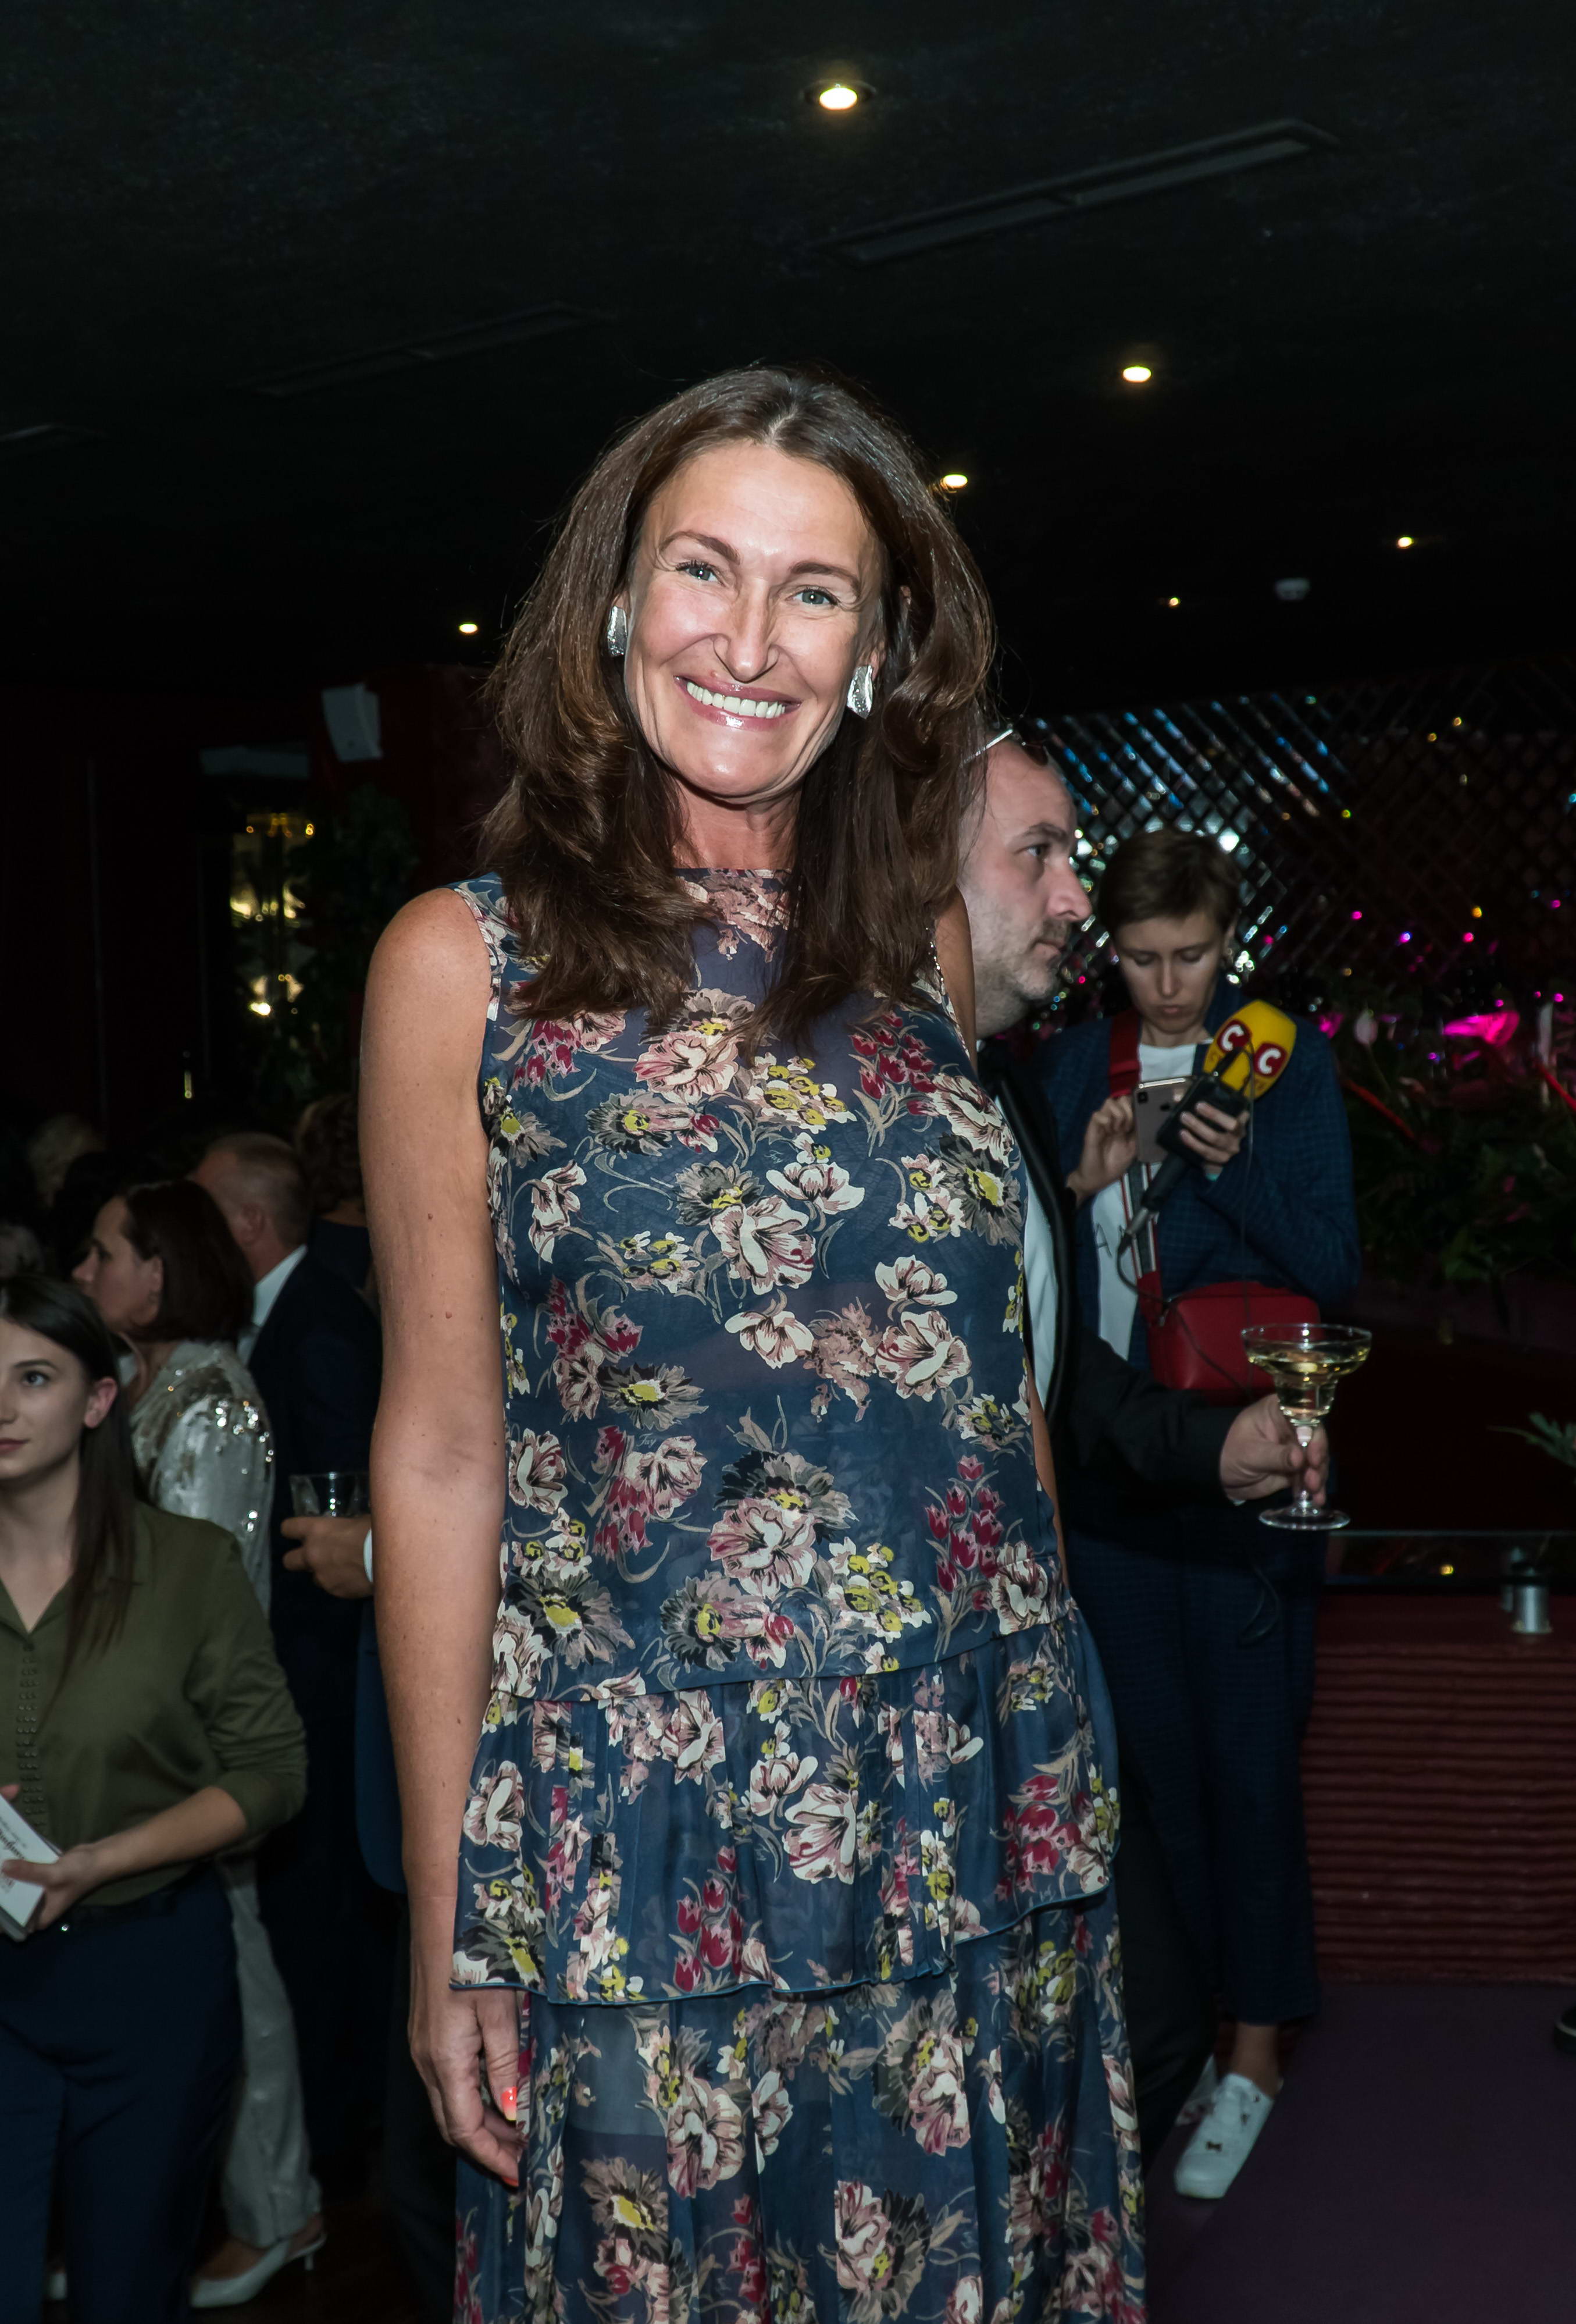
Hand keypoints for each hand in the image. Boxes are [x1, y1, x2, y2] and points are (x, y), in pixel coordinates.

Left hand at [1, 1811, 107, 1932]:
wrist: (99, 1858)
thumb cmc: (80, 1873)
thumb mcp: (53, 1874)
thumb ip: (29, 1871)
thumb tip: (3, 1866)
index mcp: (40, 1917)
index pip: (14, 1924)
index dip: (0, 1920)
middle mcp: (38, 1908)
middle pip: (13, 1906)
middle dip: (2, 1898)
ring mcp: (40, 1893)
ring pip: (18, 1890)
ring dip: (8, 1882)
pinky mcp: (43, 1879)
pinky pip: (26, 1878)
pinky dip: (18, 1871)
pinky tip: (6, 1862)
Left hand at [282, 1514, 373, 1598]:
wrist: (388, 1560)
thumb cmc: (373, 1532)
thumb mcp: (357, 1520)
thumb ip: (343, 1526)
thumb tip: (346, 1528)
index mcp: (316, 1531)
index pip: (288, 1528)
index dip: (291, 1530)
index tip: (299, 1532)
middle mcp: (312, 1554)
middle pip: (289, 1560)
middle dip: (298, 1559)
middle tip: (313, 1556)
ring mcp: (321, 1576)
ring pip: (313, 1577)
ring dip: (322, 1573)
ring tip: (341, 1569)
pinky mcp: (334, 1591)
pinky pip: (331, 1587)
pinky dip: (339, 1583)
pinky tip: (354, 1578)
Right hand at [409, 1918, 522, 2182]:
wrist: (441, 1914)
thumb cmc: (474, 1957)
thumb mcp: (500, 2011)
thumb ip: (505, 2064)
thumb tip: (513, 2114)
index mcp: (445, 2061)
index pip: (464, 2130)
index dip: (491, 2155)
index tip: (518, 2173)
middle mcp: (426, 2061)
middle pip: (453, 2123)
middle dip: (486, 2147)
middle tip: (522, 2159)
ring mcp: (422, 2047)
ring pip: (449, 2103)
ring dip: (480, 2123)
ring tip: (515, 2133)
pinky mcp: (427, 2033)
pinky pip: (448, 2080)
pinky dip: (471, 2098)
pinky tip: (496, 2093)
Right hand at [1067, 1094, 1135, 1202]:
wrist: (1098, 1178)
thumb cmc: (1114, 1164)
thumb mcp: (1133, 1149)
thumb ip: (1137, 1134)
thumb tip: (1145, 1120)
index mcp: (1122, 1124)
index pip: (1129, 1104)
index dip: (1134, 1108)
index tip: (1137, 1123)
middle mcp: (1112, 1121)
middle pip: (1120, 1099)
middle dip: (1128, 1111)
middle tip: (1127, 1128)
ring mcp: (1101, 1124)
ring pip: (1109, 1102)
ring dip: (1117, 1115)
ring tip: (1117, 1130)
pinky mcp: (1091, 1129)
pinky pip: (1097, 1114)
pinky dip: (1105, 1120)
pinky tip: (1108, 1131)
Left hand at [1178, 1098, 1248, 1172]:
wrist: (1227, 1143)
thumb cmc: (1221, 1121)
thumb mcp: (1217, 1109)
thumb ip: (1199, 1100)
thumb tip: (1178, 1096)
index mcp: (1240, 1124)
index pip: (1232, 1122)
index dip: (1215, 1114)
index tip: (1198, 1105)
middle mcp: (1236, 1141)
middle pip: (1217, 1137)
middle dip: (1198, 1126)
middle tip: (1184, 1116)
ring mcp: (1227, 1154)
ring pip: (1209, 1151)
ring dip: (1193, 1142)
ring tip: (1181, 1131)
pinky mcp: (1219, 1165)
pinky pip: (1205, 1162)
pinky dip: (1194, 1152)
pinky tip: (1184, 1145)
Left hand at [1220, 1392, 1328, 1503]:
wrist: (1220, 1475)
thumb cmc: (1230, 1453)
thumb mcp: (1251, 1454)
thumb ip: (1277, 1455)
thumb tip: (1300, 1459)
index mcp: (1278, 1411)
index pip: (1304, 1416)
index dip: (1313, 1434)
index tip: (1313, 1455)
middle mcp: (1291, 1426)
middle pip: (1315, 1440)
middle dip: (1317, 1461)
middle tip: (1313, 1479)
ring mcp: (1295, 1448)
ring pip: (1315, 1460)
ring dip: (1318, 1476)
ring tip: (1314, 1493)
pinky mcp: (1296, 1467)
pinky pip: (1309, 1475)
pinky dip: (1313, 1488)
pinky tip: (1315, 1499)